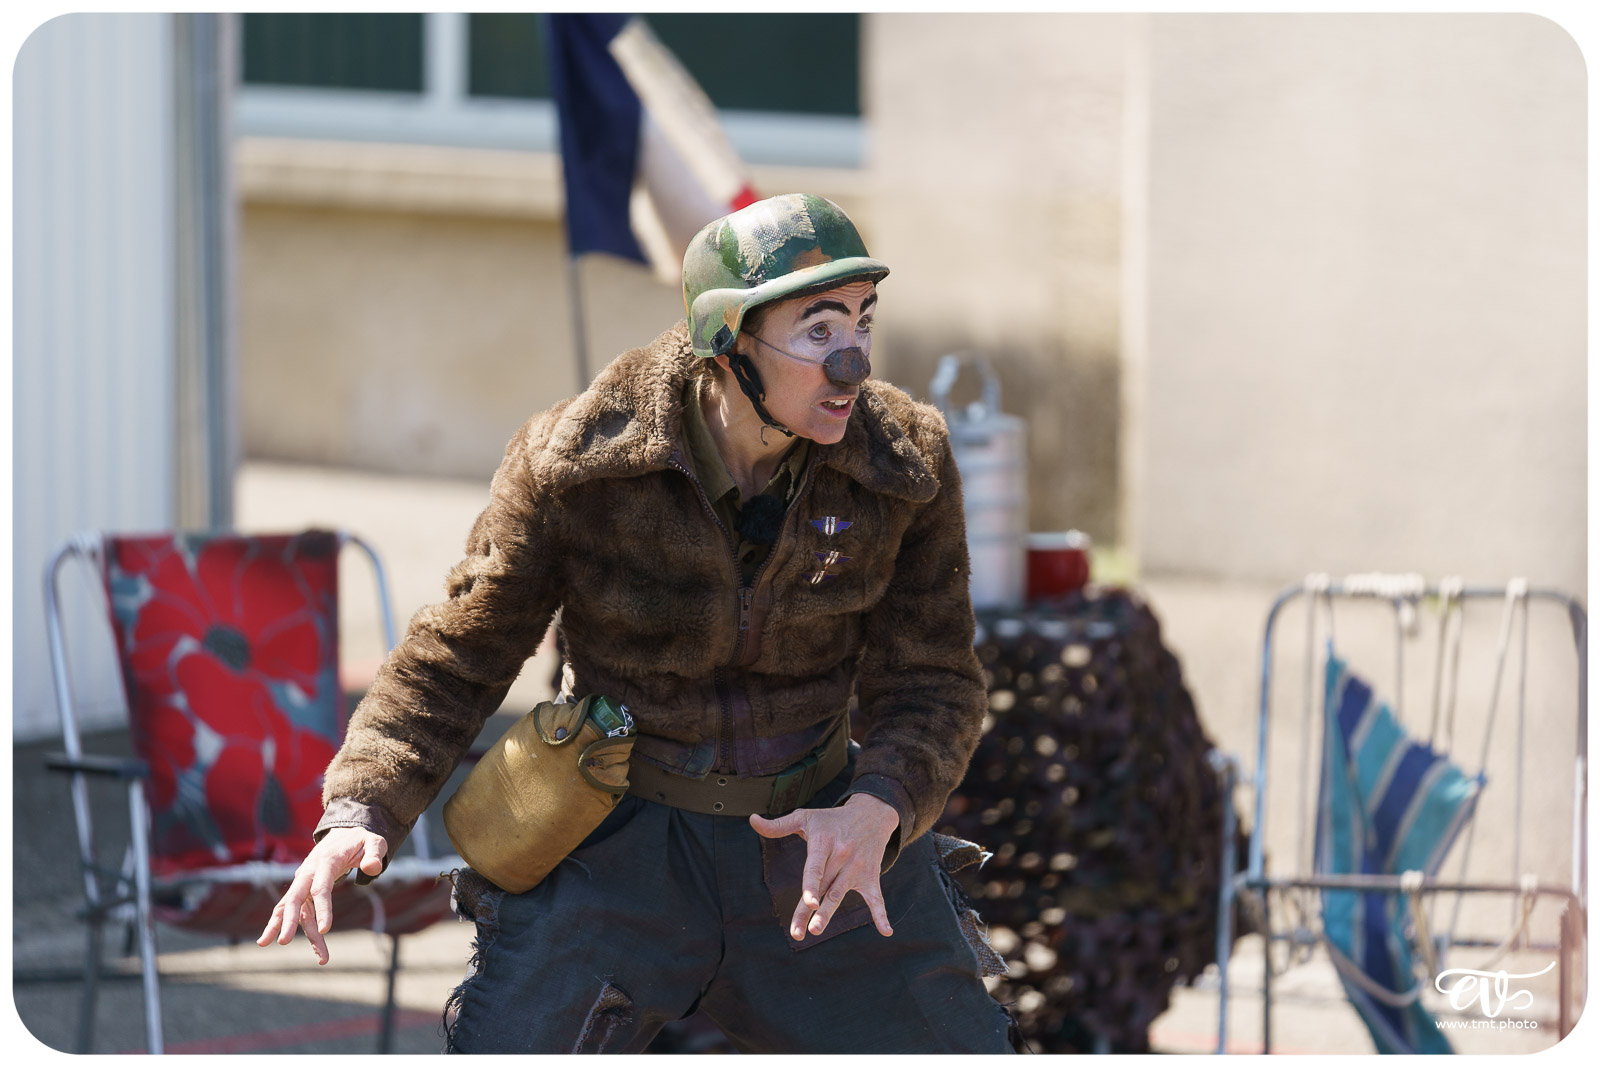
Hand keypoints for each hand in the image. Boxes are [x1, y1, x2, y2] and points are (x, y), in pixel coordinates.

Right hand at [255, 826, 386, 964]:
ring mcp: (303, 879)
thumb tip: (373, 868)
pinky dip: (284, 923)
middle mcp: (308, 871)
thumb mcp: (374, 842)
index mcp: (326, 861)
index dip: (322, 908)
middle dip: (288, 920)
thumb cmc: (360, 840)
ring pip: (292, 907)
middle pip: (295, 897)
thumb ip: (374, 854)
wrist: (344, 832)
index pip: (320, 887)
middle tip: (284, 942)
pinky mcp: (302, 887)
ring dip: (289, 928)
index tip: (325, 930)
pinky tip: (274, 939)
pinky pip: (293, 907)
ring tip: (298, 954)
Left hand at [749, 793, 899, 940]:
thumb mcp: (806, 816)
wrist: (872, 813)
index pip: (816, 867)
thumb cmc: (832, 819)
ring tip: (815, 930)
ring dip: (829, 914)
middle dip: (810, 911)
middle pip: (824, 888)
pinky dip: (881, 914)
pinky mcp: (870, 876)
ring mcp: (856, 868)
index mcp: (823, 843)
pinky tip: (886, 932)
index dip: (812, 885)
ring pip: (840, 895)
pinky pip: (876, 898)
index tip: (810, 903)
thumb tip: (752, 820)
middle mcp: (841, 856)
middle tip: (799, 933)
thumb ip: (778, 825)